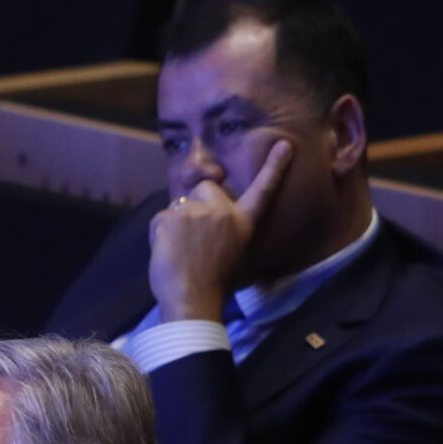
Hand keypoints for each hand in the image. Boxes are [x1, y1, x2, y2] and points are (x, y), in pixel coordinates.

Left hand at [149, 140, 291, 322]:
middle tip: (193, 232)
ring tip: (179, 251)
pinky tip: (167, 253)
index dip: (274, 167)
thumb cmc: (213, 286)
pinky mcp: (172, 217)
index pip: (262, 191)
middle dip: (196, 200)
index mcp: (242, 224)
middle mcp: (223, 213)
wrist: (192, 299)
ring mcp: (197, 212)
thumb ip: (225, 233)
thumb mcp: (234, 257)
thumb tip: (209, 229)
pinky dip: (158, 234)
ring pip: (178, 205)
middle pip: (205, 187)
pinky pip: (160, 220)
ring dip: (174, 223)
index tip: (284, 145)